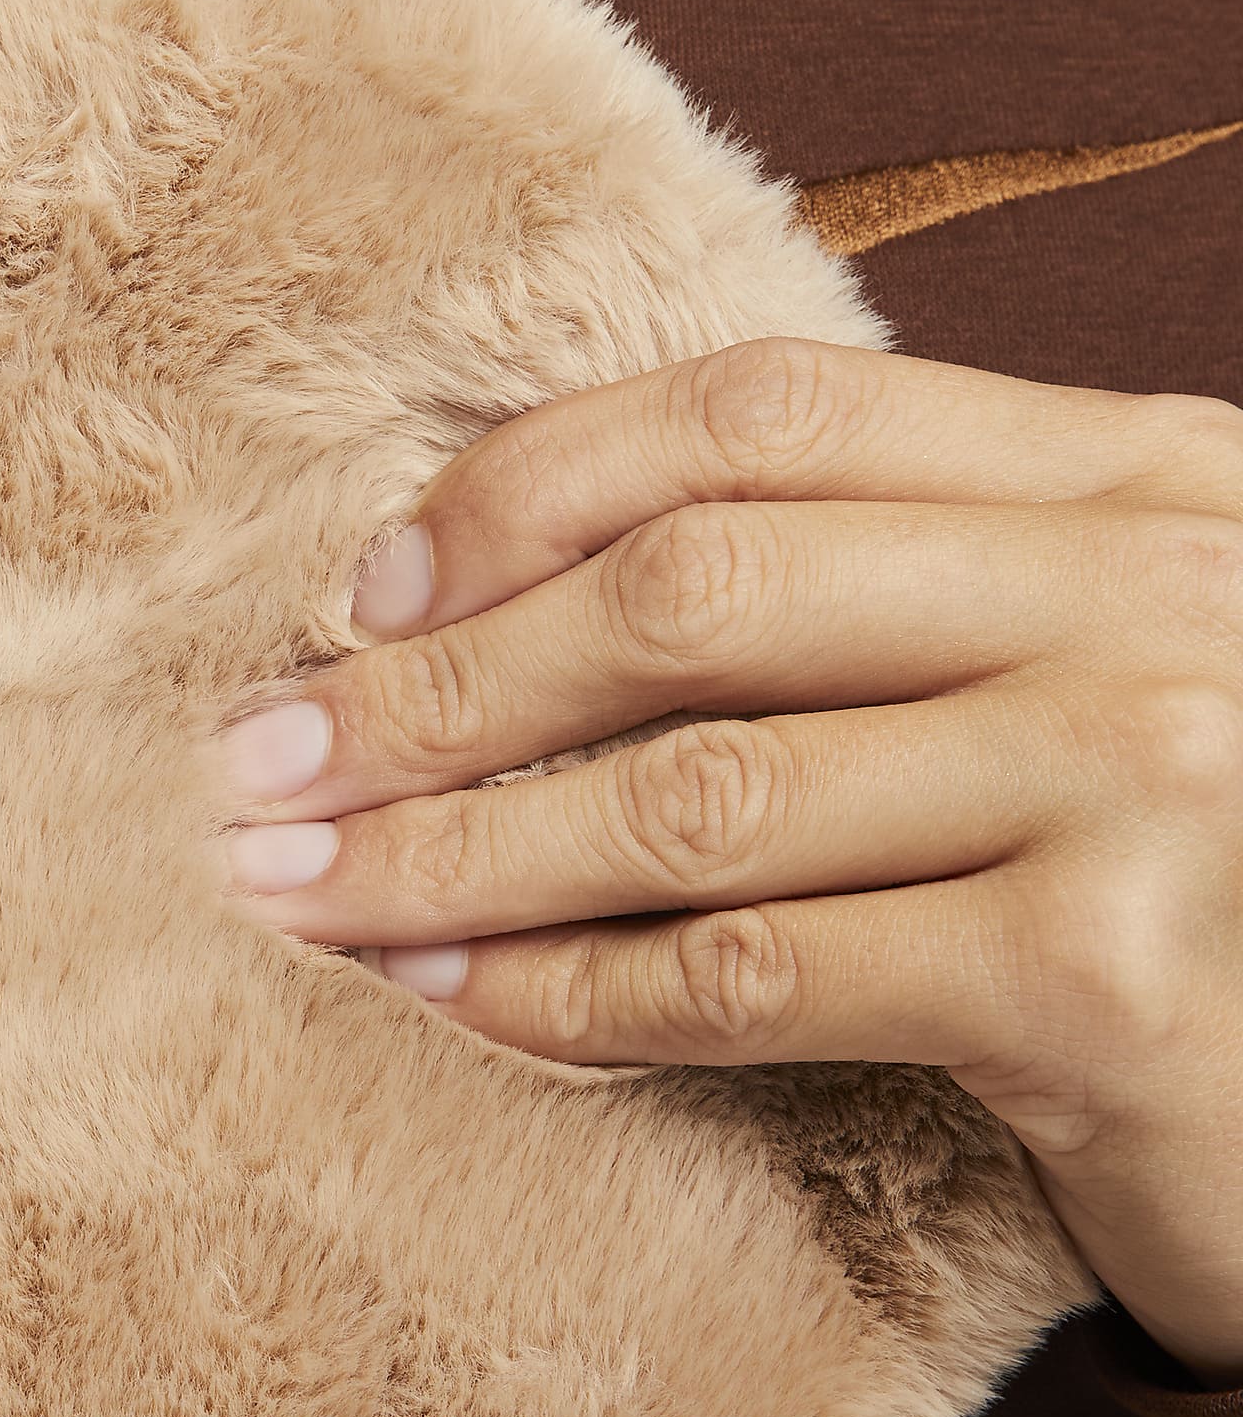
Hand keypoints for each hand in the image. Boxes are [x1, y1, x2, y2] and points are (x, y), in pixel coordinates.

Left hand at [211, 339, 1242, 1382]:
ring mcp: (1141, 775)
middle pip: (696, 595)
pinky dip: (577, 994)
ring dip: (461, 854)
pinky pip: (759, 974)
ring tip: (310, 893)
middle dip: (442, 688)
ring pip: (698, 796)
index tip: (369, 592)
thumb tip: (518, 593)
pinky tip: (459, 1005)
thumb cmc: (1188, 867)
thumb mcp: (1072, 661)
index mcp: (1123, 473)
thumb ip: (881, 588)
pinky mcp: (1106, 980)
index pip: (760, 411)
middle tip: (266, 764)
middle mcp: (1140, 593)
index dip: (530, 488)